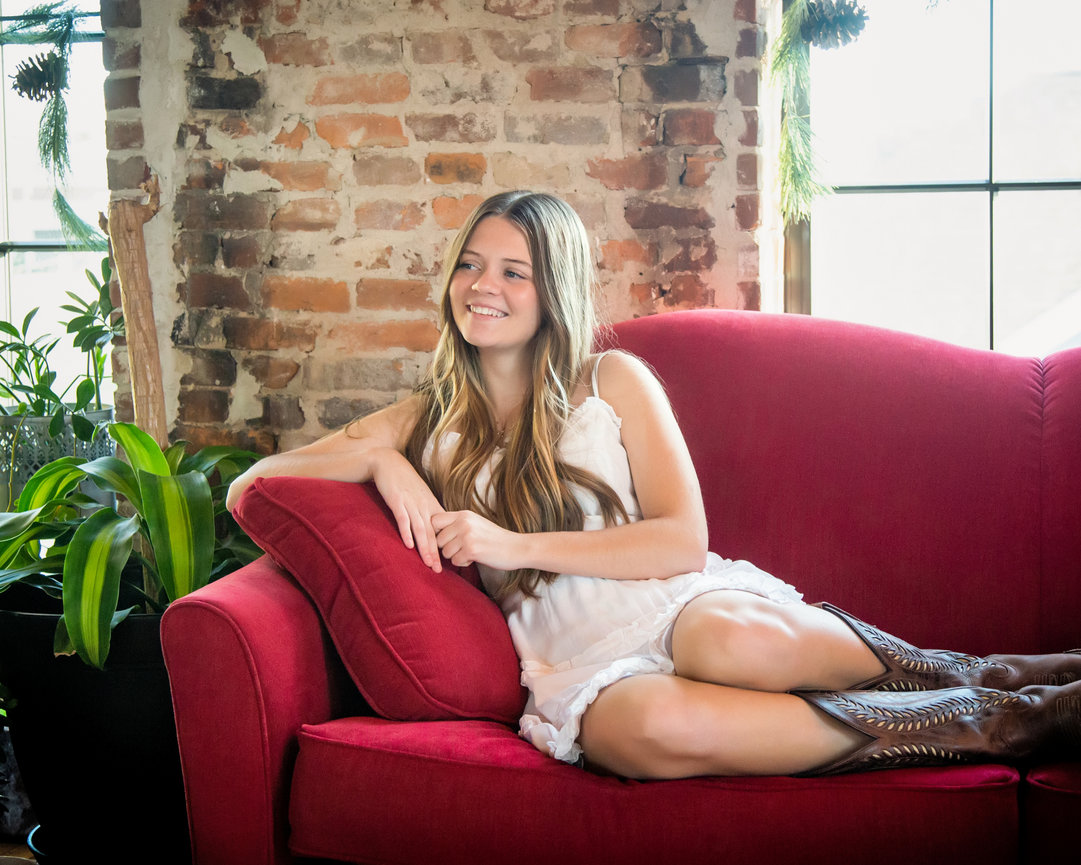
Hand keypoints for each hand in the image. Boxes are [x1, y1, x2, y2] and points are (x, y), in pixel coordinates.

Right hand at [368, 448, 445, 570]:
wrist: (389, 463)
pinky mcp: (397, 500)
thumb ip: (427, 513)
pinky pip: (403, 519)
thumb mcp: (421, 496)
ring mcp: (411, 503)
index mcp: (431, 506)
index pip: (441, 530)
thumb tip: (433, 531)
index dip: (445, 547)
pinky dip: (406, 532)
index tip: (450, 562)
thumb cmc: (405, 482)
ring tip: (428, 563)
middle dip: (436, 553)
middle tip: (439, 570)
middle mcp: (424, 506)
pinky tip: (408, 545)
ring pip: (420, 529)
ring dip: (425, 548)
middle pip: (432, 534)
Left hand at [431, 510, 522, 570]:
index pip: (434, 520)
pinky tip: (475, 558)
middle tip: (461, 549)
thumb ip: (457, 524)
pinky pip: (455, 561)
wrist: (516, 547)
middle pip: (437, 539)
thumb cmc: (495, 538)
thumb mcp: (475, 523)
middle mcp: (463, 522)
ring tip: (470, 553)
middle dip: (446, 548)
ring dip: (455, 556)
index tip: (445, 539)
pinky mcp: (471, 550)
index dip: (435, 532)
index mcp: (463, 514)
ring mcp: (467, 536)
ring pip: (445, 552)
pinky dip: (463, 563)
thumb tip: (434, 533)